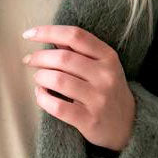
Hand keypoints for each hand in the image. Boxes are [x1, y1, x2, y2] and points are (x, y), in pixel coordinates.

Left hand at [21, 24, 135, 151]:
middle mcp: (105, 76)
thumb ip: (79, 51)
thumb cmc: (108, 91)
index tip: (28, 34)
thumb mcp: (103, 66)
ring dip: (41, 77)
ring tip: (39, 79)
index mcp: (108, 57)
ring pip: (58, 81)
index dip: (48, 32)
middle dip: (39, 57)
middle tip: (29, 61)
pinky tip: (41, 95)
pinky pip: (57, 107)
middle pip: (63, 58)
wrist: (129, 125)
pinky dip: (42, 98)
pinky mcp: (89, 120)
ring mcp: (98, 99)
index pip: (75, 36)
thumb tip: (52, 38)